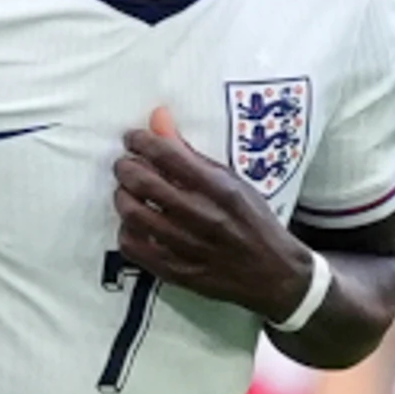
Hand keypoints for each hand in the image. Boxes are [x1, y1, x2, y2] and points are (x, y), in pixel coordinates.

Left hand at [115, 105, 315, 320]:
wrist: (273, 273)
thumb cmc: (253, 222)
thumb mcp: (232, 182)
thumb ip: (192, 155)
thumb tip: (159, 120)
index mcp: (220, 189)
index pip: (167, 155)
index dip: (141, 141)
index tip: (134, 139)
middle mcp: (203, 217)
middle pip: (143, 183)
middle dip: (125, 167)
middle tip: (125, 164)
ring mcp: (188, 247)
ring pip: (133, 214)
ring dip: (122, 197)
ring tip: (127, 192)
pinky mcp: (177, 271)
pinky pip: (133, 248)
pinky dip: (126, 231)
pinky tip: (134, 224)